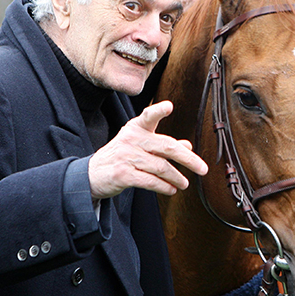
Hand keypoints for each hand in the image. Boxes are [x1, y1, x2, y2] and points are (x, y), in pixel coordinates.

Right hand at [87, 101, 207, 197]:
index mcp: (136, 128)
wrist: (91, 174)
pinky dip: (164, 187)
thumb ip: (163, 144)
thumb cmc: (121, 157)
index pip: (148, 116)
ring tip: (185, 183)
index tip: (169, 106)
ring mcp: (126, 157)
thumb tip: (188, 146)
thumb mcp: (140, 145)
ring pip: (161, 167)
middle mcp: (131, 140)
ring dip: (177, 177)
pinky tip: (171, 190)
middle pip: (166, 147)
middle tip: (203, 169)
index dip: (158, 111)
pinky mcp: (123, 175)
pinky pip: (150, 181)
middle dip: (188, 159)